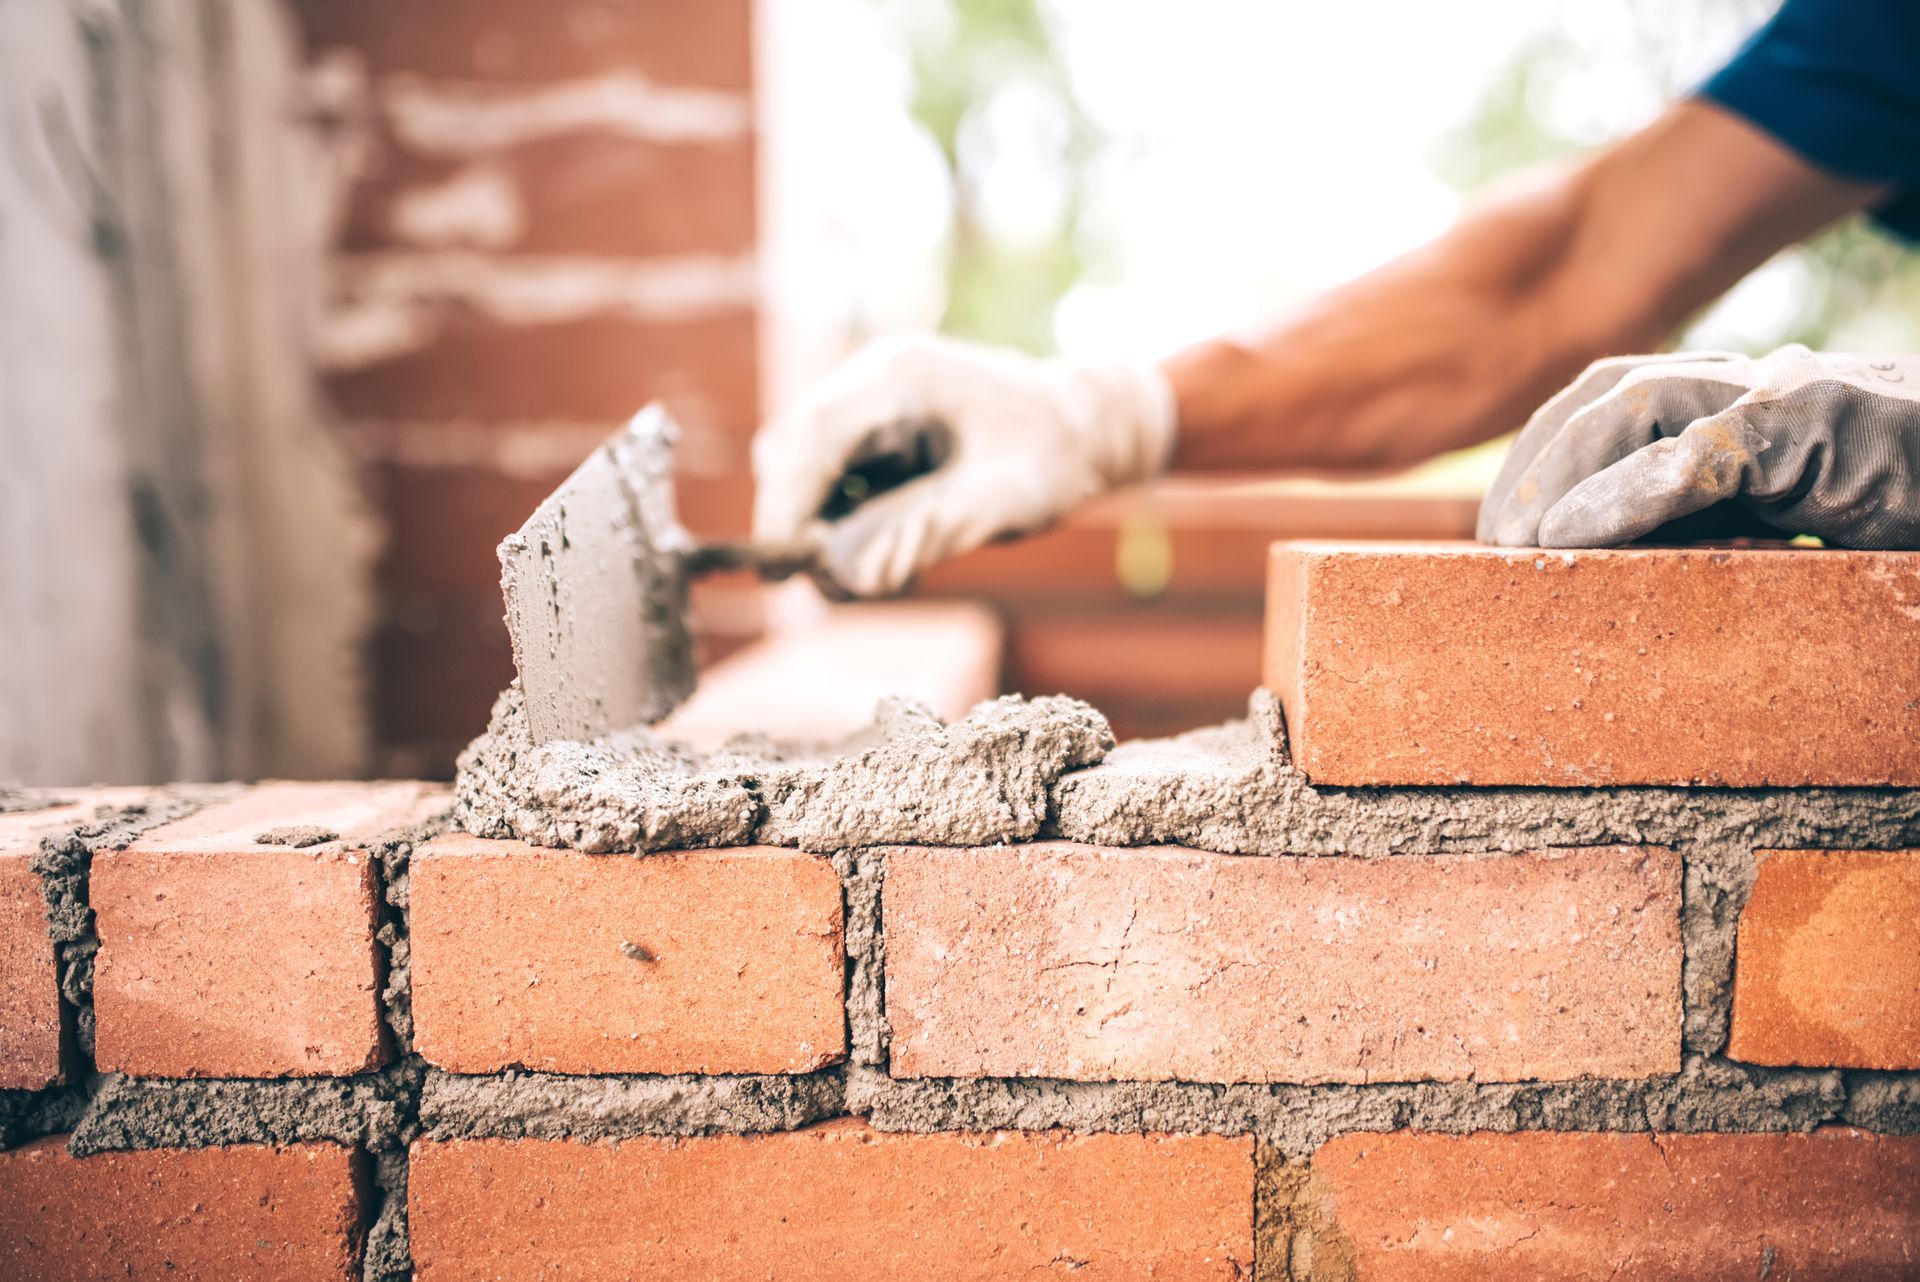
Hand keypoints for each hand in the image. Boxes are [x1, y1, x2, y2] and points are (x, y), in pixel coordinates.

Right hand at [752, 335, 1176, 595]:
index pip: (809, 439)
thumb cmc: (1055, 455)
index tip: (783, 571)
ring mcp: (870, 405)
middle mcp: (872, 381)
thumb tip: (844, 575)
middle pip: (791, 451)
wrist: (1089, 427)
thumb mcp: (1001, 500)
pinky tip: (885, 553)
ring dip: (820, 527)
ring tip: (869, 575)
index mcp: (899, 378)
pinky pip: (833, 481)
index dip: (784, 507)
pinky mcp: (877, 435)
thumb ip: (923, 533)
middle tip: (836, 585)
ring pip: (805, 469)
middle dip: (796, 521)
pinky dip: (842, 523)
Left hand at [1478, 344, 1919, 548]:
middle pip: (1604, 391)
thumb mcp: (1779, 519)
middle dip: (1534, 460)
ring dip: (1561, 476)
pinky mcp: (1823, 424)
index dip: (1540, 452)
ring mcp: (1787, 395)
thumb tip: (1599, 563)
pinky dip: (1625, 495)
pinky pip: (1703, 454)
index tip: (1499, 524)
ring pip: (1636, 405)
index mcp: (1733, 400)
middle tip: (1493, 541)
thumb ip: (1703, 523)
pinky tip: (1572, 539)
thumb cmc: (1894, 504)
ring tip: (1520, 543)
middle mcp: (1751, 382)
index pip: (1606, 398)